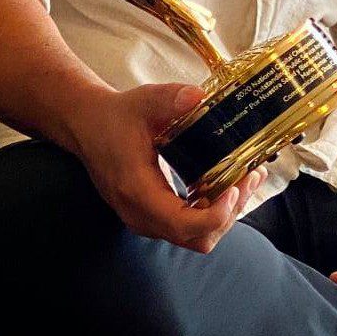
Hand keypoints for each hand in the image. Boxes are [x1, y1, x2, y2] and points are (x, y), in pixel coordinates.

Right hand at [70, 82, 266, 253]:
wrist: (87, 126)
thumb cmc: (116, 116)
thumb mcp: (143, 101)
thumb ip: (170, 98)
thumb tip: (198, 97)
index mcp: (138, 191)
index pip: (182, 224)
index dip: (215, 215)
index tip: (235, 186)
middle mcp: (140, 214)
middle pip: (196, 238)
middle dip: (229, 213)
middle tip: (249, 178)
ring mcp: (145, 219)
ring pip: (194, 238)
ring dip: (224, 215)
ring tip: (245, 180)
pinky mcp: (151, 216)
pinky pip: (186, 228)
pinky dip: (211, 214)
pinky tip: (227, 186)